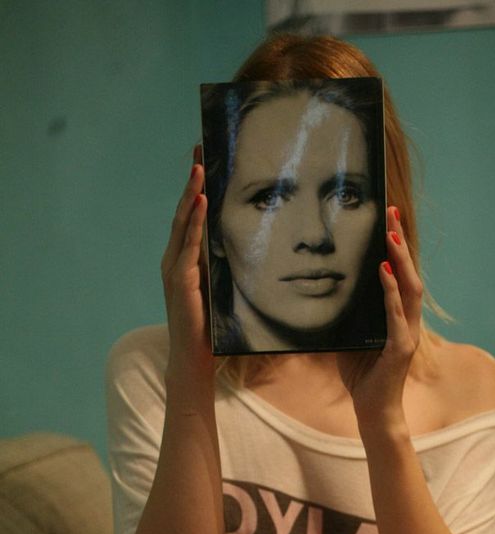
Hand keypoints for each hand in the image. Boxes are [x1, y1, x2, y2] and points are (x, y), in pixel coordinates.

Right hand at [160, 158, 213, 384]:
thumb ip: (228, 266)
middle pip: (184, 211)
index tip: (206, 158)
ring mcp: (174, 268)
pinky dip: (194, 221)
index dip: (198, 188)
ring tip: (199, 166)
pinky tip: (201, 201)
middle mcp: (175, 259)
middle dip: (192, 179)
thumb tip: (254, 243)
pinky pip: (187, 244)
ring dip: (191, 193)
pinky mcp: (179, 279)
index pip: (193, 216)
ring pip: (183, 222)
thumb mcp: (224, 288)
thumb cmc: (213, 328)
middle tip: (199, 147)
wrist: (196, 358)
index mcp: (186, 260)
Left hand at [337, 206, 423, 433]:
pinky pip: (396, 315)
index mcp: (398, 319)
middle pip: (411, 273)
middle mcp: (408, 323)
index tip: (388, 220)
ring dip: (401, 259)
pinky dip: (391, 292)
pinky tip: (384, 272)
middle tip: (392, 212)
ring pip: (410, 289)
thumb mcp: (347, 340)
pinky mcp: (400, 349)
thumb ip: (343, 318)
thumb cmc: (361, 379)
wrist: (373, 414)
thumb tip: (322, 294)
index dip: (396, 248)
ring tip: (391, 234)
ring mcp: (407, 335)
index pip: (401, 276)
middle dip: (401, 242)